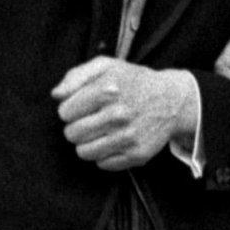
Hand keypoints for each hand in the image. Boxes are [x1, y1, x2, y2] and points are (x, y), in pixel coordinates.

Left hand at [53, 56, 197, 170]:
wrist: (172, 100)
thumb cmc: (134, 82)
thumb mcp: (106, 66)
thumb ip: (76, 76)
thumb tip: (56, 95)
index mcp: (108, 90)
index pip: (65, 112)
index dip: (70, 109)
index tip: (82, 106)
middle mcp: (118, 114)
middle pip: (72, 134)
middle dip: (76, 127)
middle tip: (90, 119)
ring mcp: (128, 137)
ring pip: (84, 152)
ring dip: (87, 142)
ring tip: (99, 131)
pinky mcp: (137, 154)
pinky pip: (102, 164)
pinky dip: (104, 154)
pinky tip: (113, 140)